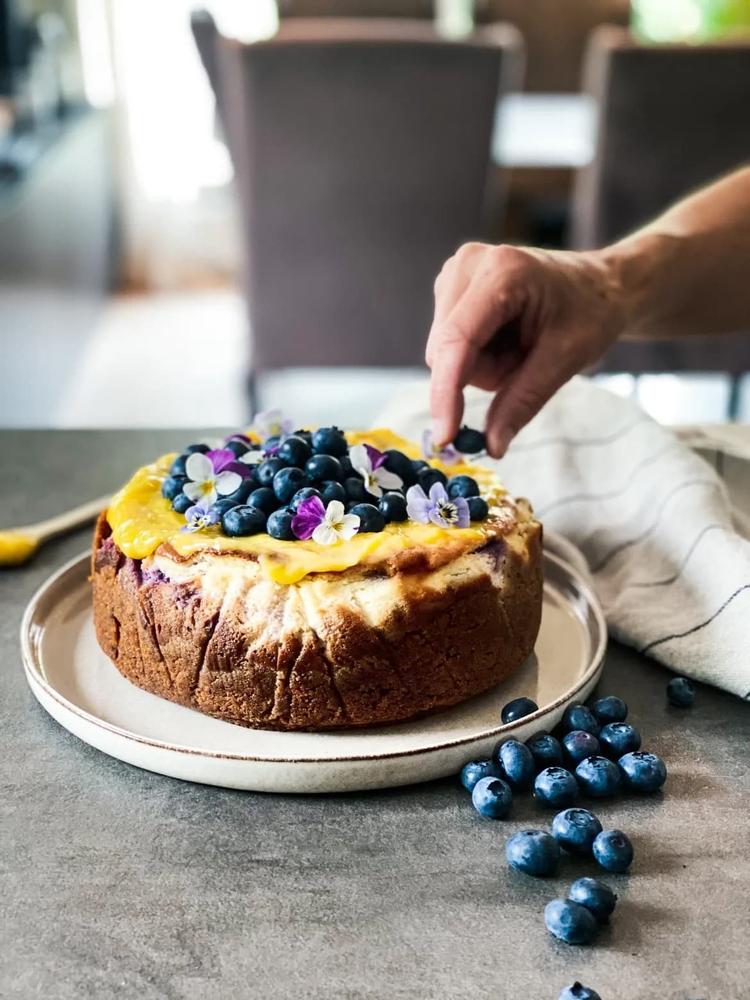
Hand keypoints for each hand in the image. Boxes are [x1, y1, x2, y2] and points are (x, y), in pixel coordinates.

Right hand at [425, 242, 624, 456]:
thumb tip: (491, 447)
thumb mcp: (566, 360)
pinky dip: (478, 356)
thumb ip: (523, 401)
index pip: (456, 341)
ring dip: (483, 366)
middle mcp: (468, 265)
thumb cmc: (591, 312)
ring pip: (445, 354)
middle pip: (446, 352)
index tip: (445, 438)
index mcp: (501, 272)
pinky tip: (507, 338)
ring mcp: (455, 273)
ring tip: (522, 346)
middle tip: (527, 362)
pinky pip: (449, 347)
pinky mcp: (451, 289)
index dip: (445, 392)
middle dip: (483, 374)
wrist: (599, 285)